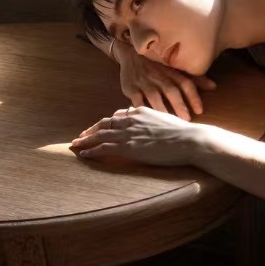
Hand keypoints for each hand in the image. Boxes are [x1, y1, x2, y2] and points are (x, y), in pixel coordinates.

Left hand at [70, 105, 203, 167]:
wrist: (189, 140)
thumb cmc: (184, 134)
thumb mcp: (166, 121)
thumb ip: (154, 121)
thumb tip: (150, 125)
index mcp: (140, 112)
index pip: (118, 116)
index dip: (107, 123)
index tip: (100, 128)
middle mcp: (131, 119)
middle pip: (104, 123)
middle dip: (91, 129)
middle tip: (81, 135)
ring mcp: (128, 133)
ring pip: (100, 135)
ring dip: (86, 140)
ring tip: (75, 144)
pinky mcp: (127, 147)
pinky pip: (103, 148)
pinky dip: (91, 150)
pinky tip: (83, 154)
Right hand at [116, 40, 216, 121]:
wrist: (131, 52)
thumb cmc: (158, 65)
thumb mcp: (175, 68)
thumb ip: (194, 79)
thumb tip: (214, 87)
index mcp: (172, 72)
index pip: (186, 83)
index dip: (193, 96)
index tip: (199, 111)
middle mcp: (159, 77)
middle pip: (171, 91)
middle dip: (179, 105)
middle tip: (186, 120)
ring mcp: (144, 82)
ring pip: (154, 97)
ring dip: (162, 110)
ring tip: (167, 123)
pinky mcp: (131, 88)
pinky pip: (136, 100)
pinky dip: (140, 109)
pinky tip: (145, 119)